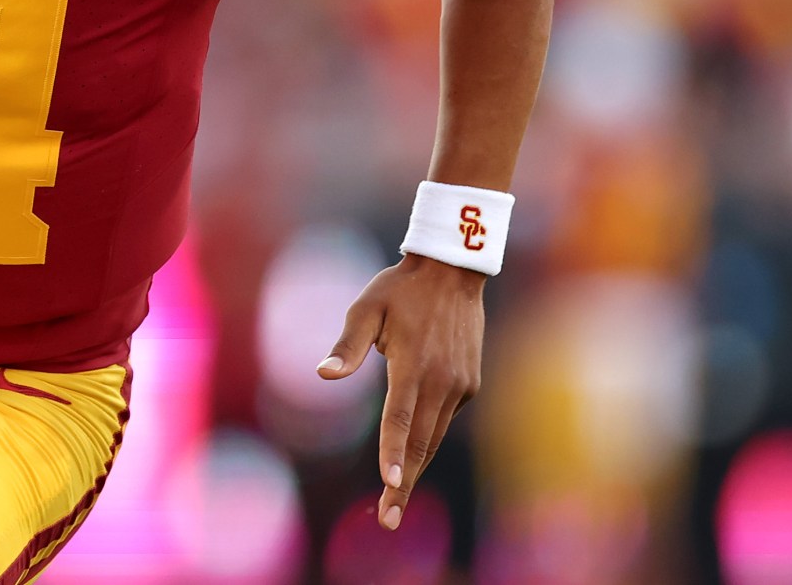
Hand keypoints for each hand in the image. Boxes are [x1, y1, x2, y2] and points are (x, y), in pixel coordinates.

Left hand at [317, 253, 484, 529]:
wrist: (453, 271)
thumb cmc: (400, 289)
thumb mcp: (366, 308)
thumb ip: (347, 346)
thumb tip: (322, 374)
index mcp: (412, 365)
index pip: (400, 419)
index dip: (393, 454)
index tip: (389, 487)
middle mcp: (440, 381)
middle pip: (419, 442)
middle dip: (402, 484)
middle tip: (388, 520)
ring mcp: (459, 385)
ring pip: (434, 436)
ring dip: (415, 468)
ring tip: (395, 502)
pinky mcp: (469, 384)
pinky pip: (444, 418)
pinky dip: (428, 438)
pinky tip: (412, 451)